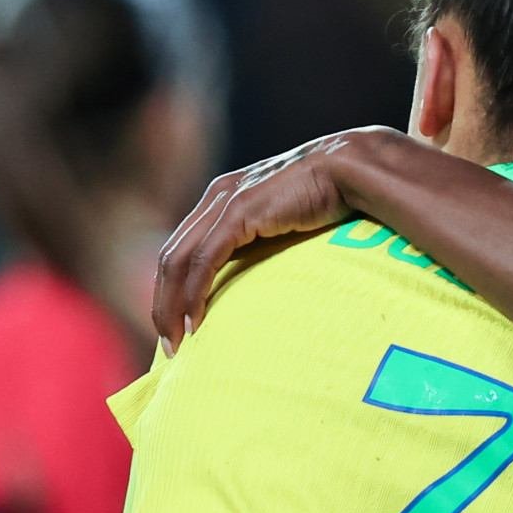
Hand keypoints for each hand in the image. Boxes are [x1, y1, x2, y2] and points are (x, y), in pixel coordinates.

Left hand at [153, 127, 405, 348]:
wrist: (350, 167)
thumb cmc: (331, 197)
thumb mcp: (287, 222)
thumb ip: (266, 239)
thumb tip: (264, 277)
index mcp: (223, 198)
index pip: (181, 249)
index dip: (171, 288)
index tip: (176, 324)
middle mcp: (216, 198)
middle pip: (169, 258)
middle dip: (162, 303)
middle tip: (169, 344)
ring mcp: (224, 202)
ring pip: (178, 261)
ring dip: (171, 305)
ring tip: (176, 342)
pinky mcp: (238, 212)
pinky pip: (204, 261)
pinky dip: (194, 293)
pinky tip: (195, 321)